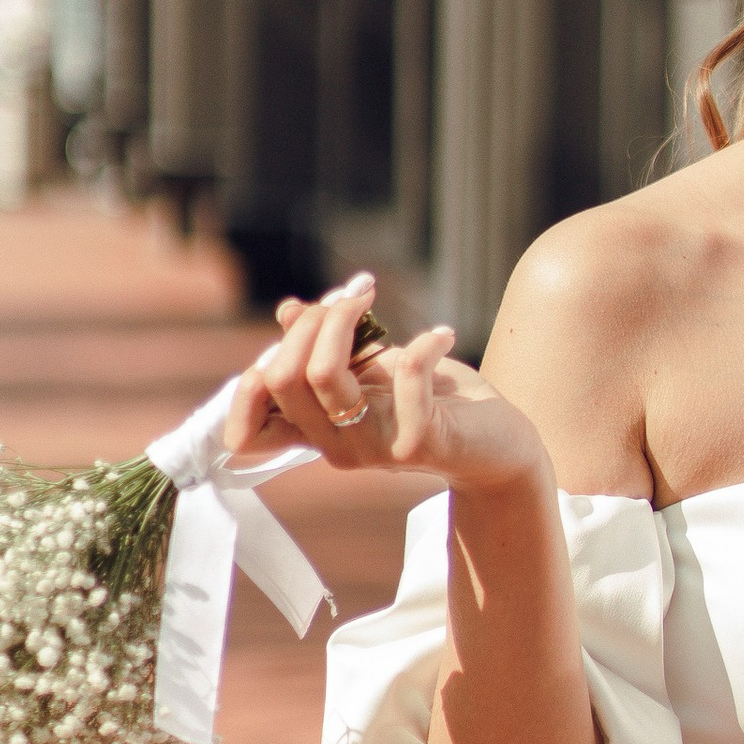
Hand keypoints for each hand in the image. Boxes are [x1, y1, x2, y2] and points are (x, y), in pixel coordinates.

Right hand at [223, 273, 548, 494]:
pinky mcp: (417, 442)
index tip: (298, 319)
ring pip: (324, 373)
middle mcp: (334, 445)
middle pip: (282, 377)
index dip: (247, 385)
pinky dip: (425, 342)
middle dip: (311, 320)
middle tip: (352, 295)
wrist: (496, 444)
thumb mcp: (374, 368)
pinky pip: (405, 374)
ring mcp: (372, 448)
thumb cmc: (431, 399)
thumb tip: (288, 311)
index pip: (246, 432)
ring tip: (372, 295)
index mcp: (317, 430)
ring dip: (345, 318)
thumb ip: (329, 346)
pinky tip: (444, 335)